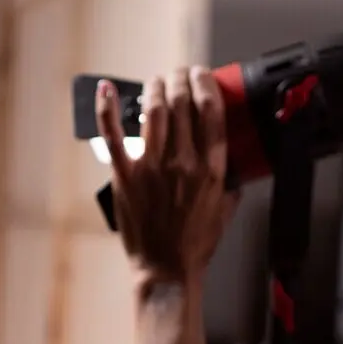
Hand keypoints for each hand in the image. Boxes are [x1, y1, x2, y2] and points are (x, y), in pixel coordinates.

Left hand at [96, 68, 239, 290]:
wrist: (166, 269)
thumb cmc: (195, 244)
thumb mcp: (226, 210)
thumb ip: (231, 182)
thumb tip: (235, 164)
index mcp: (211, 170)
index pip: (211, 111)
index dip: (206, 84)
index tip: (203, 74)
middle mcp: (183, 163)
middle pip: (182, 103)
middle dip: (180, 79)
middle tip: (179, 75)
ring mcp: (152, 168)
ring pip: (154, 110)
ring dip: (155, 87)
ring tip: (157, 82)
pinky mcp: (126, 176)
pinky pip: (113, 135)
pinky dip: (107, 109)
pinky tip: (107, 89)